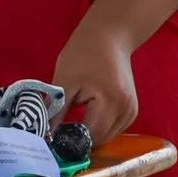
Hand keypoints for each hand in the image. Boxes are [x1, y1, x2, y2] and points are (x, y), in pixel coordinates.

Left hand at [53, 16, 138, 147]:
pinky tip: (86, 117)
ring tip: (71, 123)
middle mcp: (126, 110)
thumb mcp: (64, 79)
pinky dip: (99, 127)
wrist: (109, 36)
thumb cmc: (84, 52)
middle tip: (58, 133)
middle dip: (80, 139)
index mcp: (111, 102)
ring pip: (108, 136)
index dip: (71, 141)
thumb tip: (45, 134)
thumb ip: (57, 110)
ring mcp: (132, 110)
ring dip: (90, 134)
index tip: (53, 141)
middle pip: (100, 138)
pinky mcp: (131, 109)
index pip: (90, 135)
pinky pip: (114, 128)